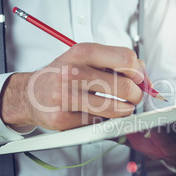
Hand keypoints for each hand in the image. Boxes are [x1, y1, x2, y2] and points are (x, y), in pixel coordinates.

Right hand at [0, 43, 147, 130]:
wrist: (30, 94)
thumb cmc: (62, 75)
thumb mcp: (86, 59)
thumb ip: (116, 63)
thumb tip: (145, 78)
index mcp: (82, 52)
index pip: (126, 58)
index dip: (138, 72)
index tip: (139, 79)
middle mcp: (73, 72)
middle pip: (125, 86)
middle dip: (136, 95)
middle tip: (134, 98)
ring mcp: (65, 96)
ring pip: (114, 108)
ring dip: (125, 111)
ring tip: (123, 107)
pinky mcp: (62, 118)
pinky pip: (97, 123)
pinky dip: (103, 120)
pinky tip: (97, 113)